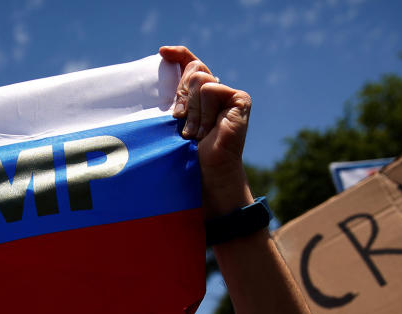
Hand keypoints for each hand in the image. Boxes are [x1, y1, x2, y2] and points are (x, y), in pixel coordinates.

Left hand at [159, 46, 252, 215]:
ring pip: (199, 80)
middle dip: (181, 97)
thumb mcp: (174, 119)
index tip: (162, 52)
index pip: (191, 63)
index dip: (178, 54)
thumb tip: (163, 61)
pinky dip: (203, 112)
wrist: (206, 173)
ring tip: (195, 134)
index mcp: (200, 94)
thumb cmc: (188, 153)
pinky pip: (210, 89)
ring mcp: (229, 94)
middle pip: (192, 70)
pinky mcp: (240, 99)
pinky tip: (208, 130)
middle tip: (181, 124)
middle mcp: (216, 90)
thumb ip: (174, 94)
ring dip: (192, 111)